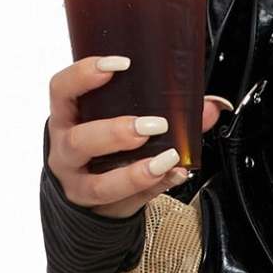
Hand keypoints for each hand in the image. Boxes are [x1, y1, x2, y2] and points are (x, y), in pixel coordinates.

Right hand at [46, 55, 233, 218]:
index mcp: (67, 117)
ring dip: (136, 172)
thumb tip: (210, 105)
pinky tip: (175, 175)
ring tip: (166, 158)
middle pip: (81, 140)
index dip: (84, 75)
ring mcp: (78, 183)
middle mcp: (66, 150)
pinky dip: (155, 188)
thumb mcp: (118, 119)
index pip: (62, 89)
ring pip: (99, 183)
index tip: (118, 65)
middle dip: (117, 132)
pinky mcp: (100, 207)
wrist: (86, 192)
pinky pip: (128, 202)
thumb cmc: (102, 145)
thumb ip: (162, 109)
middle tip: (153, 124)